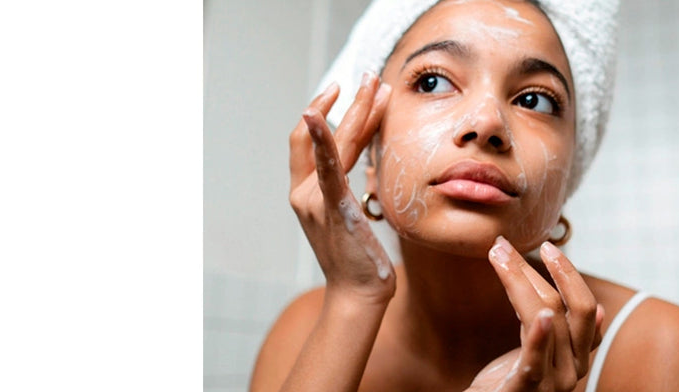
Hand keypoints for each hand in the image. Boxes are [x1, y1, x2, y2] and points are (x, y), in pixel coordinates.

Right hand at [288, 72, 394, 301]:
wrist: (357, 293)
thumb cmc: (360, 259)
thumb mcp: (352, 217)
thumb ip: (350, 190)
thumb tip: (368, 165)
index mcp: (307, 194)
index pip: (311, 143)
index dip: (326, 113)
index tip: (348, 91)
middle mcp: (304, 193)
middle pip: (323, 135)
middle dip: (349, 103)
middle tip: (370, 77)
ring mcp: (313, 199)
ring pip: (334, 144)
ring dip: (355, 110)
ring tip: (374, 85)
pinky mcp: (331, 206)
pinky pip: (326, 167)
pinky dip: (321, 138)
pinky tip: (319, 114)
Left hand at [467, 237, 605, 391]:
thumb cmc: (512, 386)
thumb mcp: (541, 354)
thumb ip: (565, 333)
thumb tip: (602, 309)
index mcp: (579, 357)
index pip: (585, 307)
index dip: (568, 274)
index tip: (546, 247)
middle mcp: (574, 369)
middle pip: (568, 307)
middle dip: (542, 270)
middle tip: (506, 245)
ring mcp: (554, 383)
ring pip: (547, 319)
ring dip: (519, 281)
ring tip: (497, 256)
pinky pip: (536, 361)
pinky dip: (541, 337)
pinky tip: (542, 316)